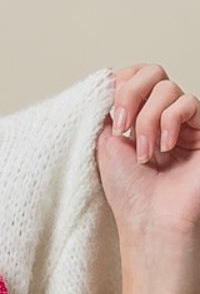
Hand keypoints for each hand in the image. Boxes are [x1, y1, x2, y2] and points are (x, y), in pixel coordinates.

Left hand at [96, 62, 199, 244]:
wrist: (150, 221)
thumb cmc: (129, 193)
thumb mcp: (104, 144)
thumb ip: (106, 109)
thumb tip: (108, 80)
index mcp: (136, 117)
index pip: (133, 76)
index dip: (120, 85)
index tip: (109, 116)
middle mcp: (160, 116)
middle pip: (151, 72)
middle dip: (131, 95)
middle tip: (123, 128)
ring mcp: (183, 122)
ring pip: (167, 88)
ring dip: (148, 120)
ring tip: (145, 153)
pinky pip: (188, 103)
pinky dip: (169, 123)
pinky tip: (165, 149)